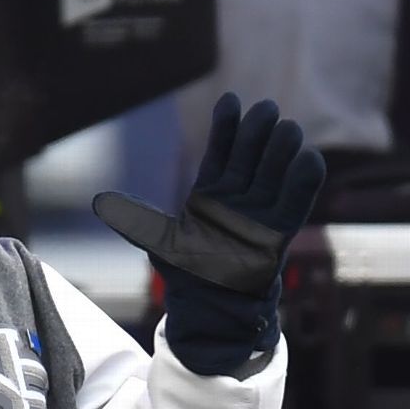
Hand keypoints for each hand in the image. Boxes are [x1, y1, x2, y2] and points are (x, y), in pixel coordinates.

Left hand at [93, 93, 324, 374]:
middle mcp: (238, 199)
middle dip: (258, 133)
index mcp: (210, 195)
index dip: (226, 127)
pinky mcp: (279, 234)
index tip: (232, 99)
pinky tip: (310, 159)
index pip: (221, 153)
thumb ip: (136, 220)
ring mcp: (260, 214)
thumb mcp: (159, 243)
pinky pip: (294, 204)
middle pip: (250, 158)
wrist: (210, 308)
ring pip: (274, 175)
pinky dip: (302, 184)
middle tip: (266, 108)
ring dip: (282, 152)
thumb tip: (99, 202)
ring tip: (288, 127)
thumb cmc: (187, 275)